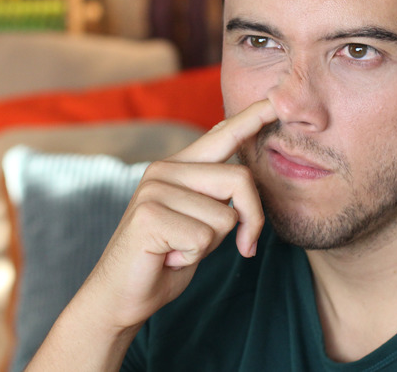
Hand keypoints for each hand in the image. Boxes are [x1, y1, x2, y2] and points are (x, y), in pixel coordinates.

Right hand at [78, 99, 276, 330]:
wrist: (118, 297)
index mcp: (178, 167)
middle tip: (232, 246)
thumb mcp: (199, 223)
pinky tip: (166, 257)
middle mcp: (164, 169)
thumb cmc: (163, 261)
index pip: (222, 135)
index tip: (277, 99)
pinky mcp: (150, 215)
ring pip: (224, 217)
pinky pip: (205, 238)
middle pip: (240, 180)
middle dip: (250, 221)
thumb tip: (242, 176)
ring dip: (209, 247)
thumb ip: (217, 197)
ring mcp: (154, 189)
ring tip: (177, 248)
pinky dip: (192, 258)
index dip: (251, 117)